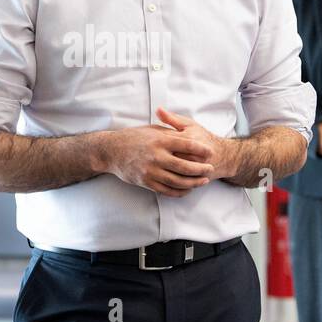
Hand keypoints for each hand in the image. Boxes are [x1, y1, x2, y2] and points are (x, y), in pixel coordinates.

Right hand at [100, 117, 215, 196]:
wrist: (111, 151)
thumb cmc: (132, 137)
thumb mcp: (152, 130)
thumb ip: (169, 132)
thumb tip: (188, 135)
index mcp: (159, 140)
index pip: (186, 145)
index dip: (201, 149)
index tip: (210, 152)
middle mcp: (156, 156)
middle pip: (185, 166)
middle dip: (201, 169)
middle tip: (210, 169)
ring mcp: (151, 171)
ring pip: (178, 181)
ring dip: (193, 182)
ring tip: (203, 181)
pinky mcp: (146, 182)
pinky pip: (166, 190)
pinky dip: (179, 191)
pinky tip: (188, 189)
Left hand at [156, 108, 240, 178]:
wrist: (223, 155)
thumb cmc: (203, 138)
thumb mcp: (189, 125)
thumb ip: (172, 119)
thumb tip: (158, 110)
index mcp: (189, 138)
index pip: (167, 141)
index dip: (155, 143)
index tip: (149, 144)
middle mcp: (193, 154)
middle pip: (169, 158)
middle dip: (158, 159)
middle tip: (150, 158)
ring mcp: (196, 168)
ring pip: (175, 172)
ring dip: (163, 171)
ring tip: (156, 167)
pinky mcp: (198, 178)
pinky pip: (182, 181)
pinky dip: (172, 181)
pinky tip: (163, 178)